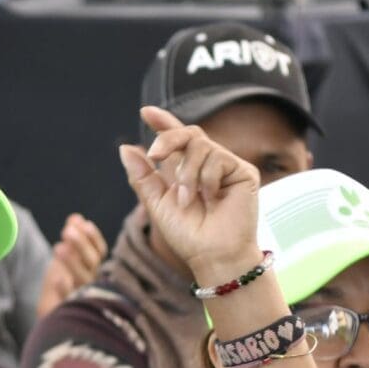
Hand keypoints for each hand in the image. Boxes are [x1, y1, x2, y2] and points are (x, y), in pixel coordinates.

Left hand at [36, 213, 106, 315]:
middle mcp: (91, 280)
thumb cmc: (63, 282)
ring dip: (72, 263)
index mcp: (91, 266)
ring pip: (83, 279)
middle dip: (81, 245)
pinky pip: (70, 300)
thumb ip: (72, 236)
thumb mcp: (66, 255)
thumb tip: (76, 218)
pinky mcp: (69, 309)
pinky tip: (57, 278)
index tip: (84, 224)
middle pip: (92, 261)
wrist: (53, 313)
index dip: (93, 237)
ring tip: (58, 247)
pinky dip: (65, 289)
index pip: (99, 250)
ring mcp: (82, 295)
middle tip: (66, 231)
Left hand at [120, 107, 264, 289]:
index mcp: (185, 171)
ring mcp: (226, 167)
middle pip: (188, 133)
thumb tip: (125, 148)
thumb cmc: (187, 235)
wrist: (212, 255)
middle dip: (168, 139)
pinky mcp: (243, 172)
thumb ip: (142, 176)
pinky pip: (218, 158)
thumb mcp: (157, 203)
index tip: (146, 112)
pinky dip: (206, 179)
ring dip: (187, 173)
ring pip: (200, 145)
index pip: (176, 140)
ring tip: (188, 200)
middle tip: (154, 154)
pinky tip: (211, 199)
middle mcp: (206, 165)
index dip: (163, 123)